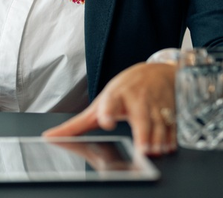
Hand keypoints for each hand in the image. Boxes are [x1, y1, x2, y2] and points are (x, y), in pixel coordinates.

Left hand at [42, 63, 176, 155]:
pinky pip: (173, 128)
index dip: (108, 111)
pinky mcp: (171, 112)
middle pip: (141, 119)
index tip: (106, 120)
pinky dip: (171, 139)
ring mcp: (156, 106)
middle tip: (143, 148)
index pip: (110, 102)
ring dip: (158, 140)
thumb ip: (76, 124)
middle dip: (143, 134)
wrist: (157, 71)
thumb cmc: (124, 90)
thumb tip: (49, 137)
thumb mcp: (99, 103)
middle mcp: (136, 100)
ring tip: (154, 151)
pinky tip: (167, 147)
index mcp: (115, 96)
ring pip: (159, 126)